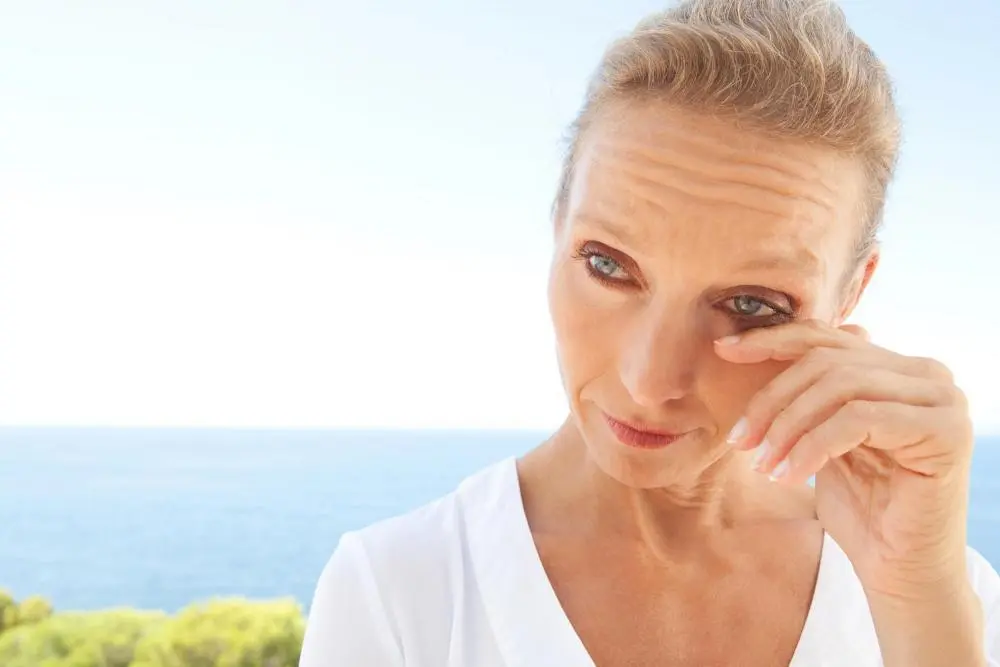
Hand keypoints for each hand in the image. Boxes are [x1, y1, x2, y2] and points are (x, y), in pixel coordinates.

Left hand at [714, 320, 974, 598]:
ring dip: (788, 426)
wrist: (899, 570)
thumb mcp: (820, 439)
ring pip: (840, 386)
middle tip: (740, 441)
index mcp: (898, 368)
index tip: (723, 350)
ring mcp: (942, 398)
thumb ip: (806, 395)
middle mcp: (926, 374)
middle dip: (773, 400)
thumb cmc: (858, 507)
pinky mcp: (945, 429)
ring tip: (763, 465)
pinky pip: (859, 419)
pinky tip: (790, 477)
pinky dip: (813, 446)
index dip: (770, 340)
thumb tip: (746, 344)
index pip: (825, 338)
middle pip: (827, 361)